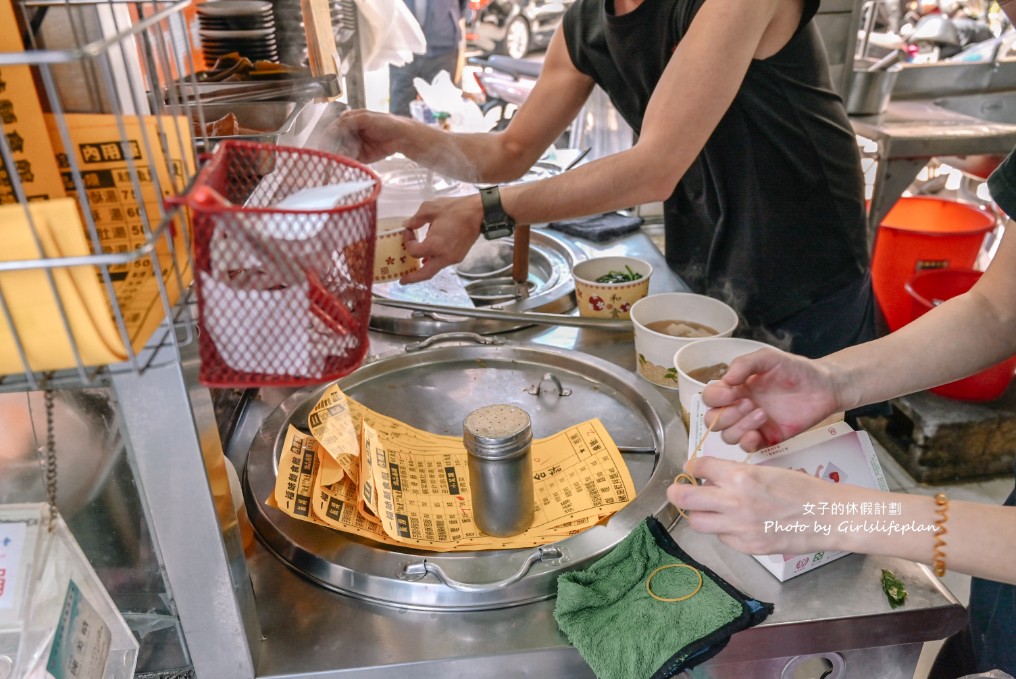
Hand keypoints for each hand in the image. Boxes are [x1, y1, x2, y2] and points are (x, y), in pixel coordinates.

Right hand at [326, 109, 405, 163]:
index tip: (323, 143)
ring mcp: (355, 146)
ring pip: (341, 152)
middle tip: (327, 154)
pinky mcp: (361, 157)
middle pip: (335, 142)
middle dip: (331, 148)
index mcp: (349, 121)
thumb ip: (349, 121)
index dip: (328, 136)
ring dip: (338, 156)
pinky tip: (344, 163)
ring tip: (335, 159)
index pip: (333, 129)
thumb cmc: (385, 123)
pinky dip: (346, 162)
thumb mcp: (366, 118)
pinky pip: (351, 160)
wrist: (401, 137)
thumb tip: (334, 126)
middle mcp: (350, 133)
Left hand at [399, 194, 483, 282]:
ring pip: (434, 268)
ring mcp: (453, 258)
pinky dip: (434, 260)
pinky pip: (443, 262)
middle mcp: (444, 256)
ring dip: (424, 267)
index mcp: (435, 245)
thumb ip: (416, 219)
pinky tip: (429, 255)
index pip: (414, 252)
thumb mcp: (430, 209)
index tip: (409, 230)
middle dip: (413, 278)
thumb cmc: (456, 209)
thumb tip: (407, 224)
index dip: (407, 242)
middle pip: (425, 274)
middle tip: (403, 280)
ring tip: (414, 266)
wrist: (479, 212)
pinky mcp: (459, 256)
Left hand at [667, 456, 837, 555]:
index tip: (693, 469)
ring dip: (698, 513)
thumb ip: (736, 475)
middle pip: (685, 498)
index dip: (693, 466)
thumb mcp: (766, 471)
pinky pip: (723, 538)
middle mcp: (735, 503)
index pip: (699, 467)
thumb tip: (712, 477)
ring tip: (706, 509)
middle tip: (677, 490)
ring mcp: (740, 528)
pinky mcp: (748, 547)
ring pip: (698, 522)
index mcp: (741, 477)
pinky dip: (723, 530)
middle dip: (677, 492)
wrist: (828, 517)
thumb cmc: (803, 490)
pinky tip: (735, 523)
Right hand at [702, 348, 840, 450]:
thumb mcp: (768, 358)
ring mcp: (751, 425)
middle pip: (712, 420)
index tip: (733, 392)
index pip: (709, 397)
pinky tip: (758, 434)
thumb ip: (744, 364)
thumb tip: (726, 379)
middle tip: (750, 403)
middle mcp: (739, 407)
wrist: (824, 387)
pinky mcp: (766, 439)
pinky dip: (746, 442)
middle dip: (727, 414)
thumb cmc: (796, 370)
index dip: (716, 398)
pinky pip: (745, 448)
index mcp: (735, 388)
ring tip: (763, 414)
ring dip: (739, 427)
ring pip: (727, 435)